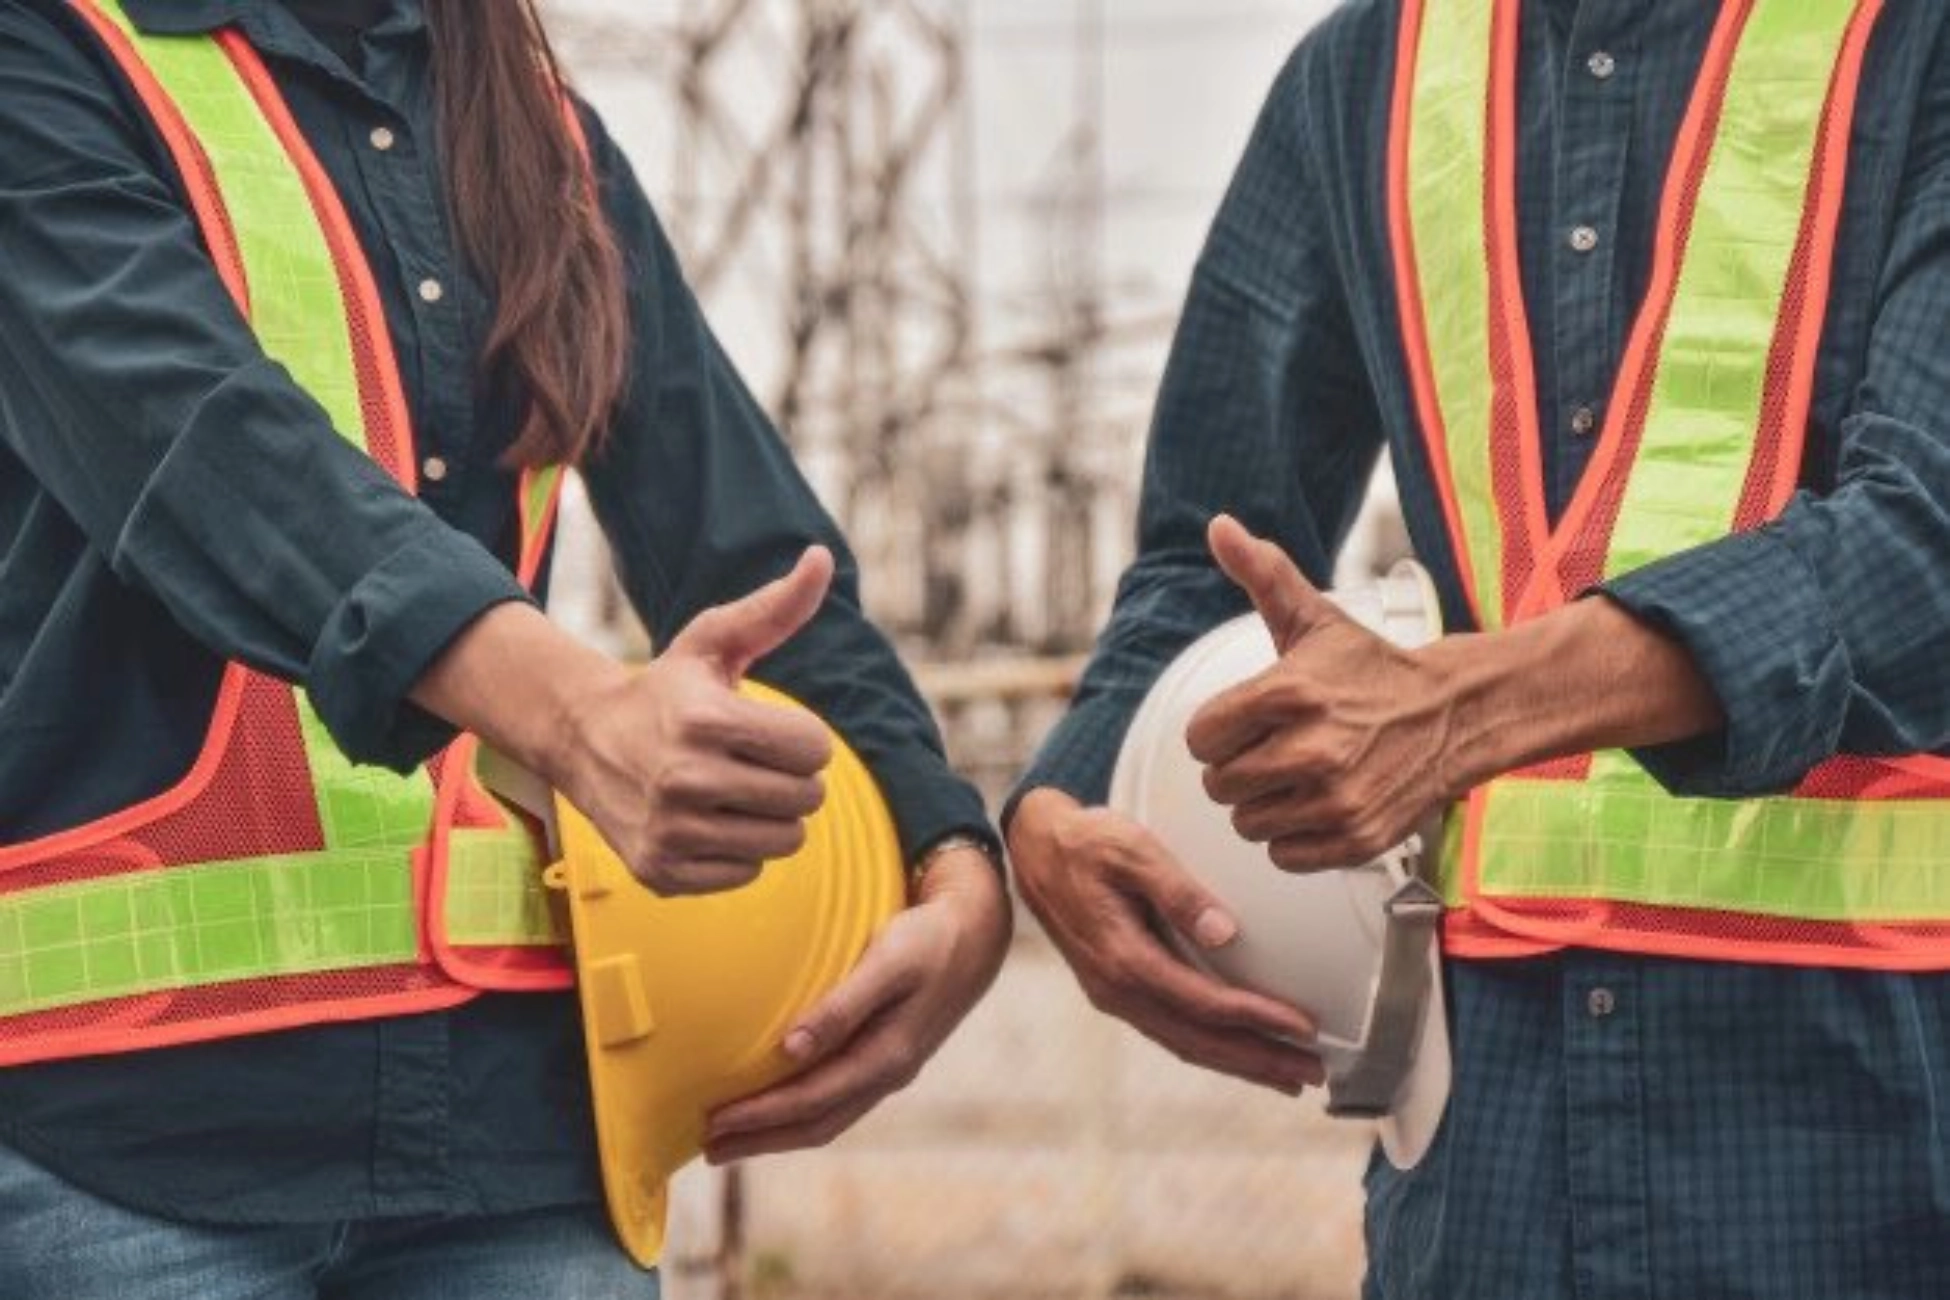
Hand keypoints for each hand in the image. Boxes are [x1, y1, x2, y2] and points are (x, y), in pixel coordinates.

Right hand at [552, 548, 839, 895]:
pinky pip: (747, 872)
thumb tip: (821, 557)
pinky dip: (738, 850)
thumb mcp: (712, 642)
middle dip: (790, 777)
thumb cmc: (664, 689)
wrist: (581, 741)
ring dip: (770, 816)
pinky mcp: (661, 871)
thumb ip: (774, 608)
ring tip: (734, 791)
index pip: (814, 750)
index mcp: (705, 720)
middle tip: (751, 762)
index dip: (801, 738)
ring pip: (784, 841)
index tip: (768, 729)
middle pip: (806, 799)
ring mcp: (670, 831)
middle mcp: (684, 779)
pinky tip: (708, 821)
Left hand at [702, 845, 1011, 1161]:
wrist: (979, 931)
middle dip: (762, 1139)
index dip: (761, 1116)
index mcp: (889, 1056)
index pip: (812, 1100)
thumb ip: (842, 1006)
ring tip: (732, 1137)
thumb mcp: (889, 962)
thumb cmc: (929, 938)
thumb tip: (791, 1048)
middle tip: (708, 1148)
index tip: (714, 1122)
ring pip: (828, 1117)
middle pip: (817, 1124)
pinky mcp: (886, 1056)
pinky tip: (776, 1101)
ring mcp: (890, 1070)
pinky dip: (801, 1110)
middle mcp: (889, 1074)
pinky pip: (837, 1098)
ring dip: (778, 1132)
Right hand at [1007, 788, 1322, 1094]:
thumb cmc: (1085, 842)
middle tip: (1313, 1074)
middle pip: (1199, 1041)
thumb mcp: (1131, 849)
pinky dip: (1212, 1046)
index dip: (1257, 1019)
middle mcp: (1117, 989)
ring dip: (1239, 1063)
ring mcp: (1114, 994)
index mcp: (1123, 958)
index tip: (1303, 1027)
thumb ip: (1177, 890)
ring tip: (1289, 1075)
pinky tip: (1240, 1048)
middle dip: (1258, 1061)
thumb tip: (1226, 933)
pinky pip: (1171, 1030)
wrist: (1033, 849)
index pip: (1203, 1003)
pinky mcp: (1117, 990)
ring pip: (1185, 1043)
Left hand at [1186, 516, 1458, 871]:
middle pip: (1219, 785)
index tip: (1246, 723)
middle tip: (1276, 749)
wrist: (1456, 714)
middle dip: (1239, 768)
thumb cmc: (1373, 670)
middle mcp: (1312, 749)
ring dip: (1264, 804)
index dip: (1216, 731)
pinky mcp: (1357, 838)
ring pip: (1248, 824)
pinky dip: (1295, 837)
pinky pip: (1285, 855)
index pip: (1201, 738)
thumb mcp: (1314, 619)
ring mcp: (1337, 799)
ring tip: (1298, 776)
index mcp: (1289, 692)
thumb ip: (1262, 575)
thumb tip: (1219, 526)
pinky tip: (1318, 803)